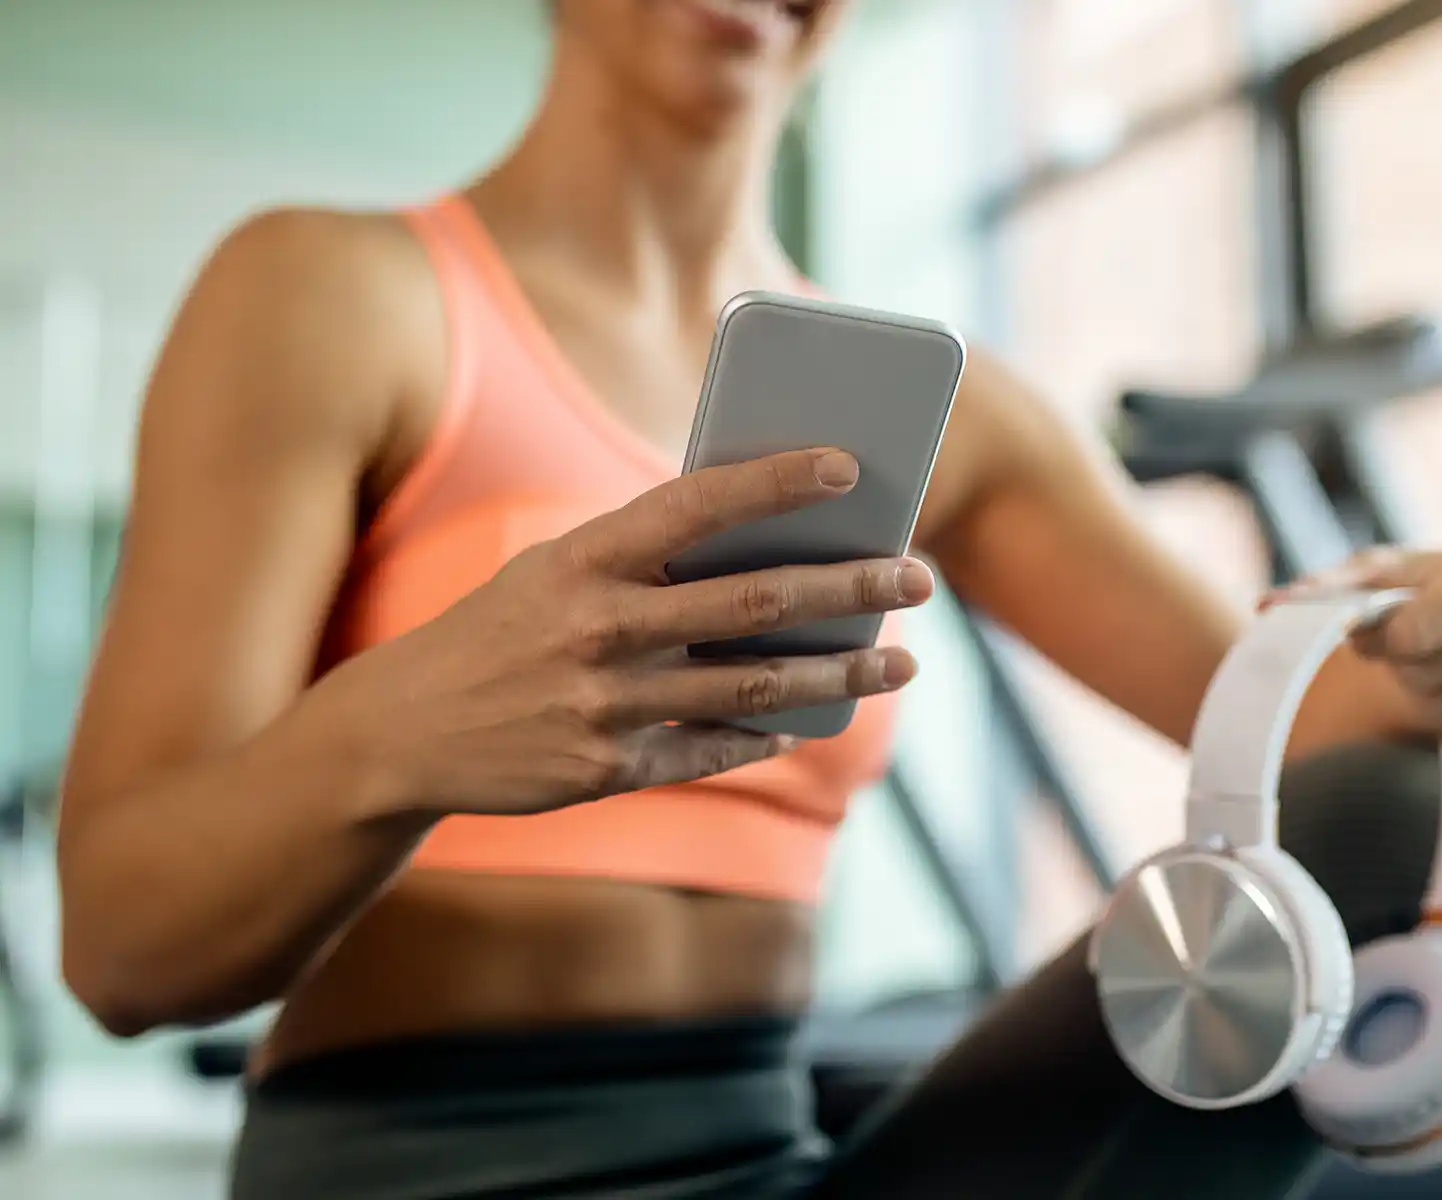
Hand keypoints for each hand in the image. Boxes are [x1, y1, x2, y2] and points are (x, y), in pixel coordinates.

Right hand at [295, 448, 933, 818]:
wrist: (401, 733)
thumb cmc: (501, 631)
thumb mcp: (555, 572)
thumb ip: (646, 559)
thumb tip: (770, 546)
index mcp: (586, 557)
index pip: (696, 503)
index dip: (774, 481)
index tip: (849, 467)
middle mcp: (600, 626)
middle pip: (756, 601)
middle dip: (852, 588)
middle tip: (919, 578)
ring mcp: (605, 704)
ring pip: (757, 687)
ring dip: (841, 675)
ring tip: (901, 663)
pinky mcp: (607, 770)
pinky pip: (713, 749)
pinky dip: (767, 734)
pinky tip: (810, 720)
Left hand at [1263, 545, 1441, 744]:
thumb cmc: (1422, 587)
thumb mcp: (1375, 576)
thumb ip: (1326, 590)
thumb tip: (1268, 604)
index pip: (1417, 635)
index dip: (1388, 645)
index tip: (1388, 634)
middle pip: (1434, 677)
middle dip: (1409, 671)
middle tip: (1413, 650)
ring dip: (1434, 699)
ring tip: (1440, 666)